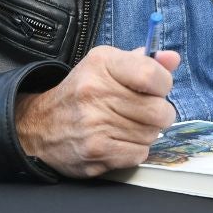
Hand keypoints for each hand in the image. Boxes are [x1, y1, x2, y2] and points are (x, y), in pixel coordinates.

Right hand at [15, 45, 179, 177]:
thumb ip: (143, 62)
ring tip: (126, 125)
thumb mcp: (106, 66)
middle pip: (158, 110)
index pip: (152, 75)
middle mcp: (95, 92)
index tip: (156, 88)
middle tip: (144, 111)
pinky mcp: (95, 152)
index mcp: (101, 64)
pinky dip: (135, 149)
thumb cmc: (82, 93)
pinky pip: (139, 154)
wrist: (40, 126)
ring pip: (151, 134)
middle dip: (159, 113)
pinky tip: (119, 140)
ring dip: (145, 132)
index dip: (163, 84)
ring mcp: (94, 125)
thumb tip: (172, 59)